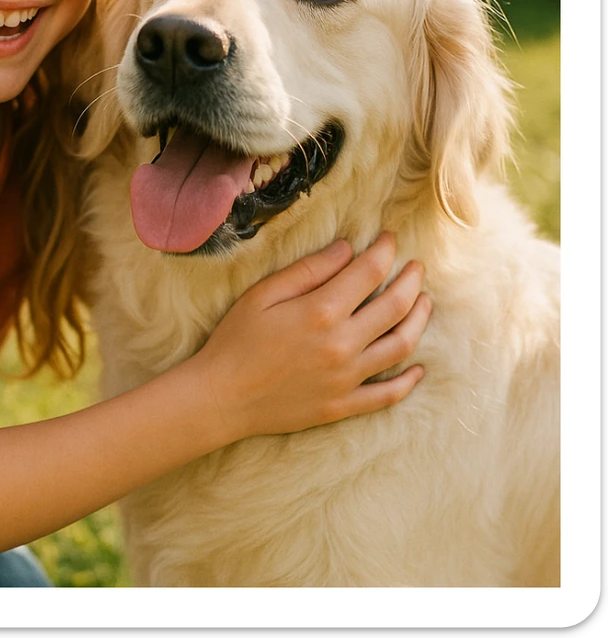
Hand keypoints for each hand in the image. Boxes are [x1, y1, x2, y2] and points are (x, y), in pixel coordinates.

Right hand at [190, 233, 430, 444]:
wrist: (221, 397)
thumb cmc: (236, 340)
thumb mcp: (263, 294)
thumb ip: (308, 271)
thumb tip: (347, 249)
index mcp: (321, 312)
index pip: (369, 273)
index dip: (385, 251)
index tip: (390, 239)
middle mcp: (342, 345)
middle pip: (394, 307)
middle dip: (411, 281)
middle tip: (417, 266)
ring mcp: (346, 379)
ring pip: (401, 346)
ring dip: (419, 321)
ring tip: (424, 303)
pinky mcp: (343, 406)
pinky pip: (387, 395)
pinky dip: (408, 381)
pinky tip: (418, 368)